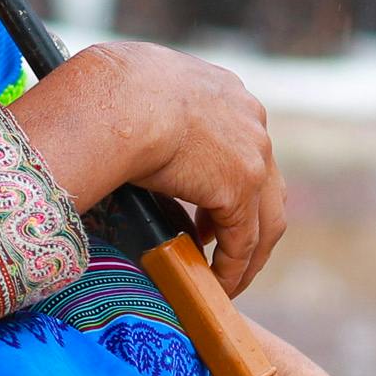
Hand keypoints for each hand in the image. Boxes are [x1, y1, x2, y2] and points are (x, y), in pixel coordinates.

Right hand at [14, 41, 287, 293]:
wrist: (119, 98)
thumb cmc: (109, 90)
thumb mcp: (139, 90)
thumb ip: (147, 109)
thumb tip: (114, 121)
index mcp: (226, 92)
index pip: (243, 144)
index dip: (232, 182)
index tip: (211, 208)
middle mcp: (249, 119)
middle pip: (266, 183)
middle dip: (250, 221)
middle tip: (226, 249)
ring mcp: (253, 154)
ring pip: (265, 220)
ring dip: (247, 254)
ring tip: (224, 278)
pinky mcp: (241, 187)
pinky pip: (243, 242)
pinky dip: (233, 268)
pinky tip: (216, 285)